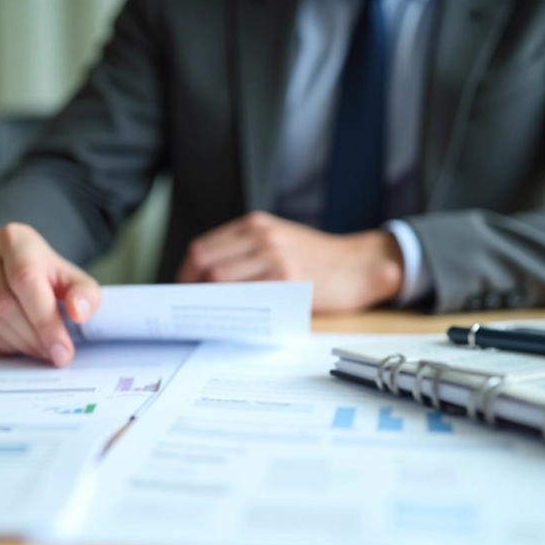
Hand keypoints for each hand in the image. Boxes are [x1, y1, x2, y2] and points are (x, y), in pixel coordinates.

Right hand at [0, 223, 100, 365]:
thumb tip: (79, 312)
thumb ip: (84, 293)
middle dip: (35, 338)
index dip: (46, 321)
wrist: (4, 267)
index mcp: (12, 239)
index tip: (62, 351)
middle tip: (53, 354)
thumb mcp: (69, 277)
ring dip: (19, 345)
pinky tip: (16, 343)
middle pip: (6, 306)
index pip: (26, 282)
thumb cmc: (41, 273)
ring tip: (39, 349)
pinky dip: (0, 348)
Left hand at [176, 211, 403, 311]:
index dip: (186, 273)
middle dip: (192, 290)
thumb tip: (204, 280)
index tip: (183, 292)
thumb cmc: (317, 258)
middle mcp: (263, 237)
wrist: (361, 265)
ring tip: (207, 315)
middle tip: (191, 309)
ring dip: (209, 301)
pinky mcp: (289, 282)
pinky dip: (233, 309)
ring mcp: (276, 259)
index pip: (203, 248)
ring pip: (222, 280)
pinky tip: (232, 319)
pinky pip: (248, 297)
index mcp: (257, 225)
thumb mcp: (280, 239)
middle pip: (206, 265)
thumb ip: (246, 251)